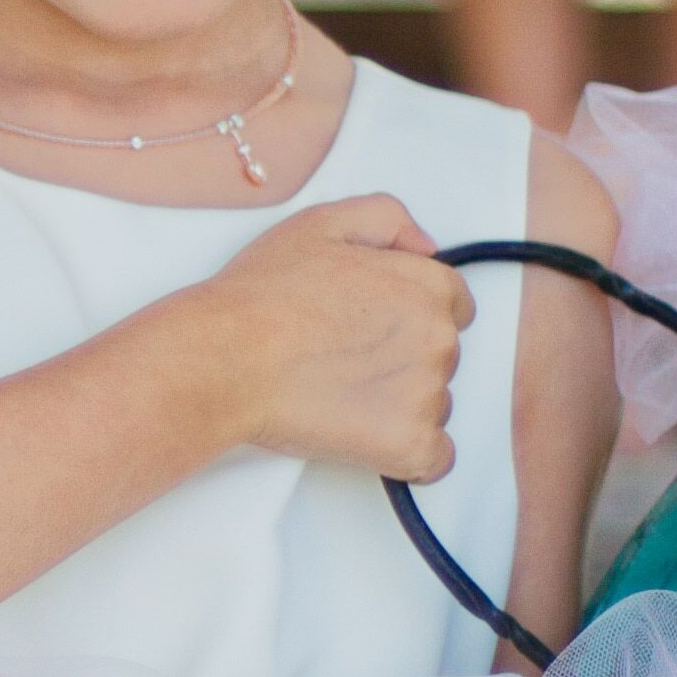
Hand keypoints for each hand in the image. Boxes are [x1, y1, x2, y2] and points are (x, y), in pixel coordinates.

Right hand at [191, 193, 471, 480]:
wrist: (223, 360)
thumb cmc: (260, 298)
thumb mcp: (321, 223)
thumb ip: (388, 218)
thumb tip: (426, 245)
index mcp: (426, 286)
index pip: (454, 306)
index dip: (410, 315)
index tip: (374, 328)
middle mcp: (437, 339)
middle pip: (443, 356)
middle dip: (402, 359)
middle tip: (344, 359)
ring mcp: (427, 394)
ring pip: (435, 404)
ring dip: (399, 404)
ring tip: (338, 393)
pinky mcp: (409, 444)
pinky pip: (435, 458)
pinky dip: (407, 453)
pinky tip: (366, 435)